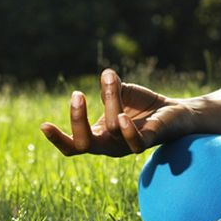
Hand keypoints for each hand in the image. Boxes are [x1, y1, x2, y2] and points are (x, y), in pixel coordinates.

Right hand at [40, 69, 196, 156]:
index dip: (57, 138)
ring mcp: (127, 146)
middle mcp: (110, 145)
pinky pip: (134, 142)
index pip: (72, 145)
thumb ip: (110, 88)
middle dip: (77, 121)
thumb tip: (106, 75)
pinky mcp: (148, 142)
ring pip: (111, 128)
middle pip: (83, 145)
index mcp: (98, 136)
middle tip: (77, 95)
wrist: (176, 112)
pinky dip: (126, 130)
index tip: (43, 125)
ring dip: (110, 100)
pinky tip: (122, 115)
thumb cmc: (143, 106)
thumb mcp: (121, 93)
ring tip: (110, 78)